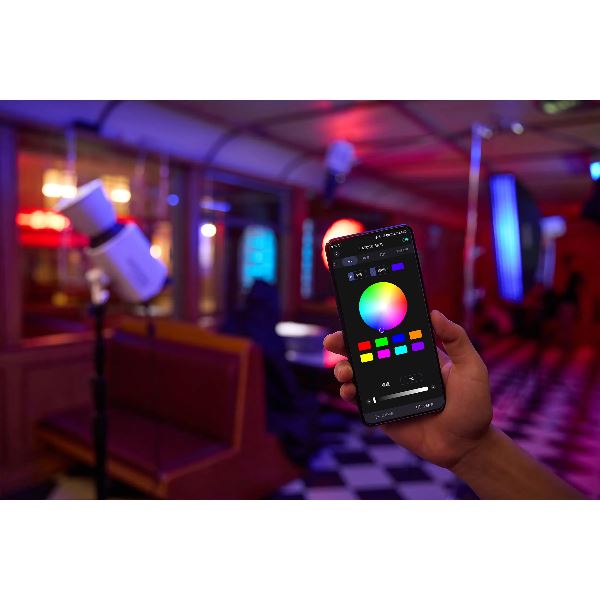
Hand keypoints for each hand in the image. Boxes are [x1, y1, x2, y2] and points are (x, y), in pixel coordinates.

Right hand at [323, 310, 491, 468]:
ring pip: (357, 375)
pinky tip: (349, 390)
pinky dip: (349, 393)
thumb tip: (435, 313)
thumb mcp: (471, 367)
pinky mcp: (382, 412)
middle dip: (345, 344)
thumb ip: (457, 340)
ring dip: (344, 368)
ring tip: (344, 370)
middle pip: (364, 352)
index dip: (369, 325)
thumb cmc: (473, 405)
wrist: (467, 445)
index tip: (355, 315)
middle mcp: (397, 371)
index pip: (387, 335)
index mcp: (415, 355)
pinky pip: (360, 400)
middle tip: (332, 341)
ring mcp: (387, 391)